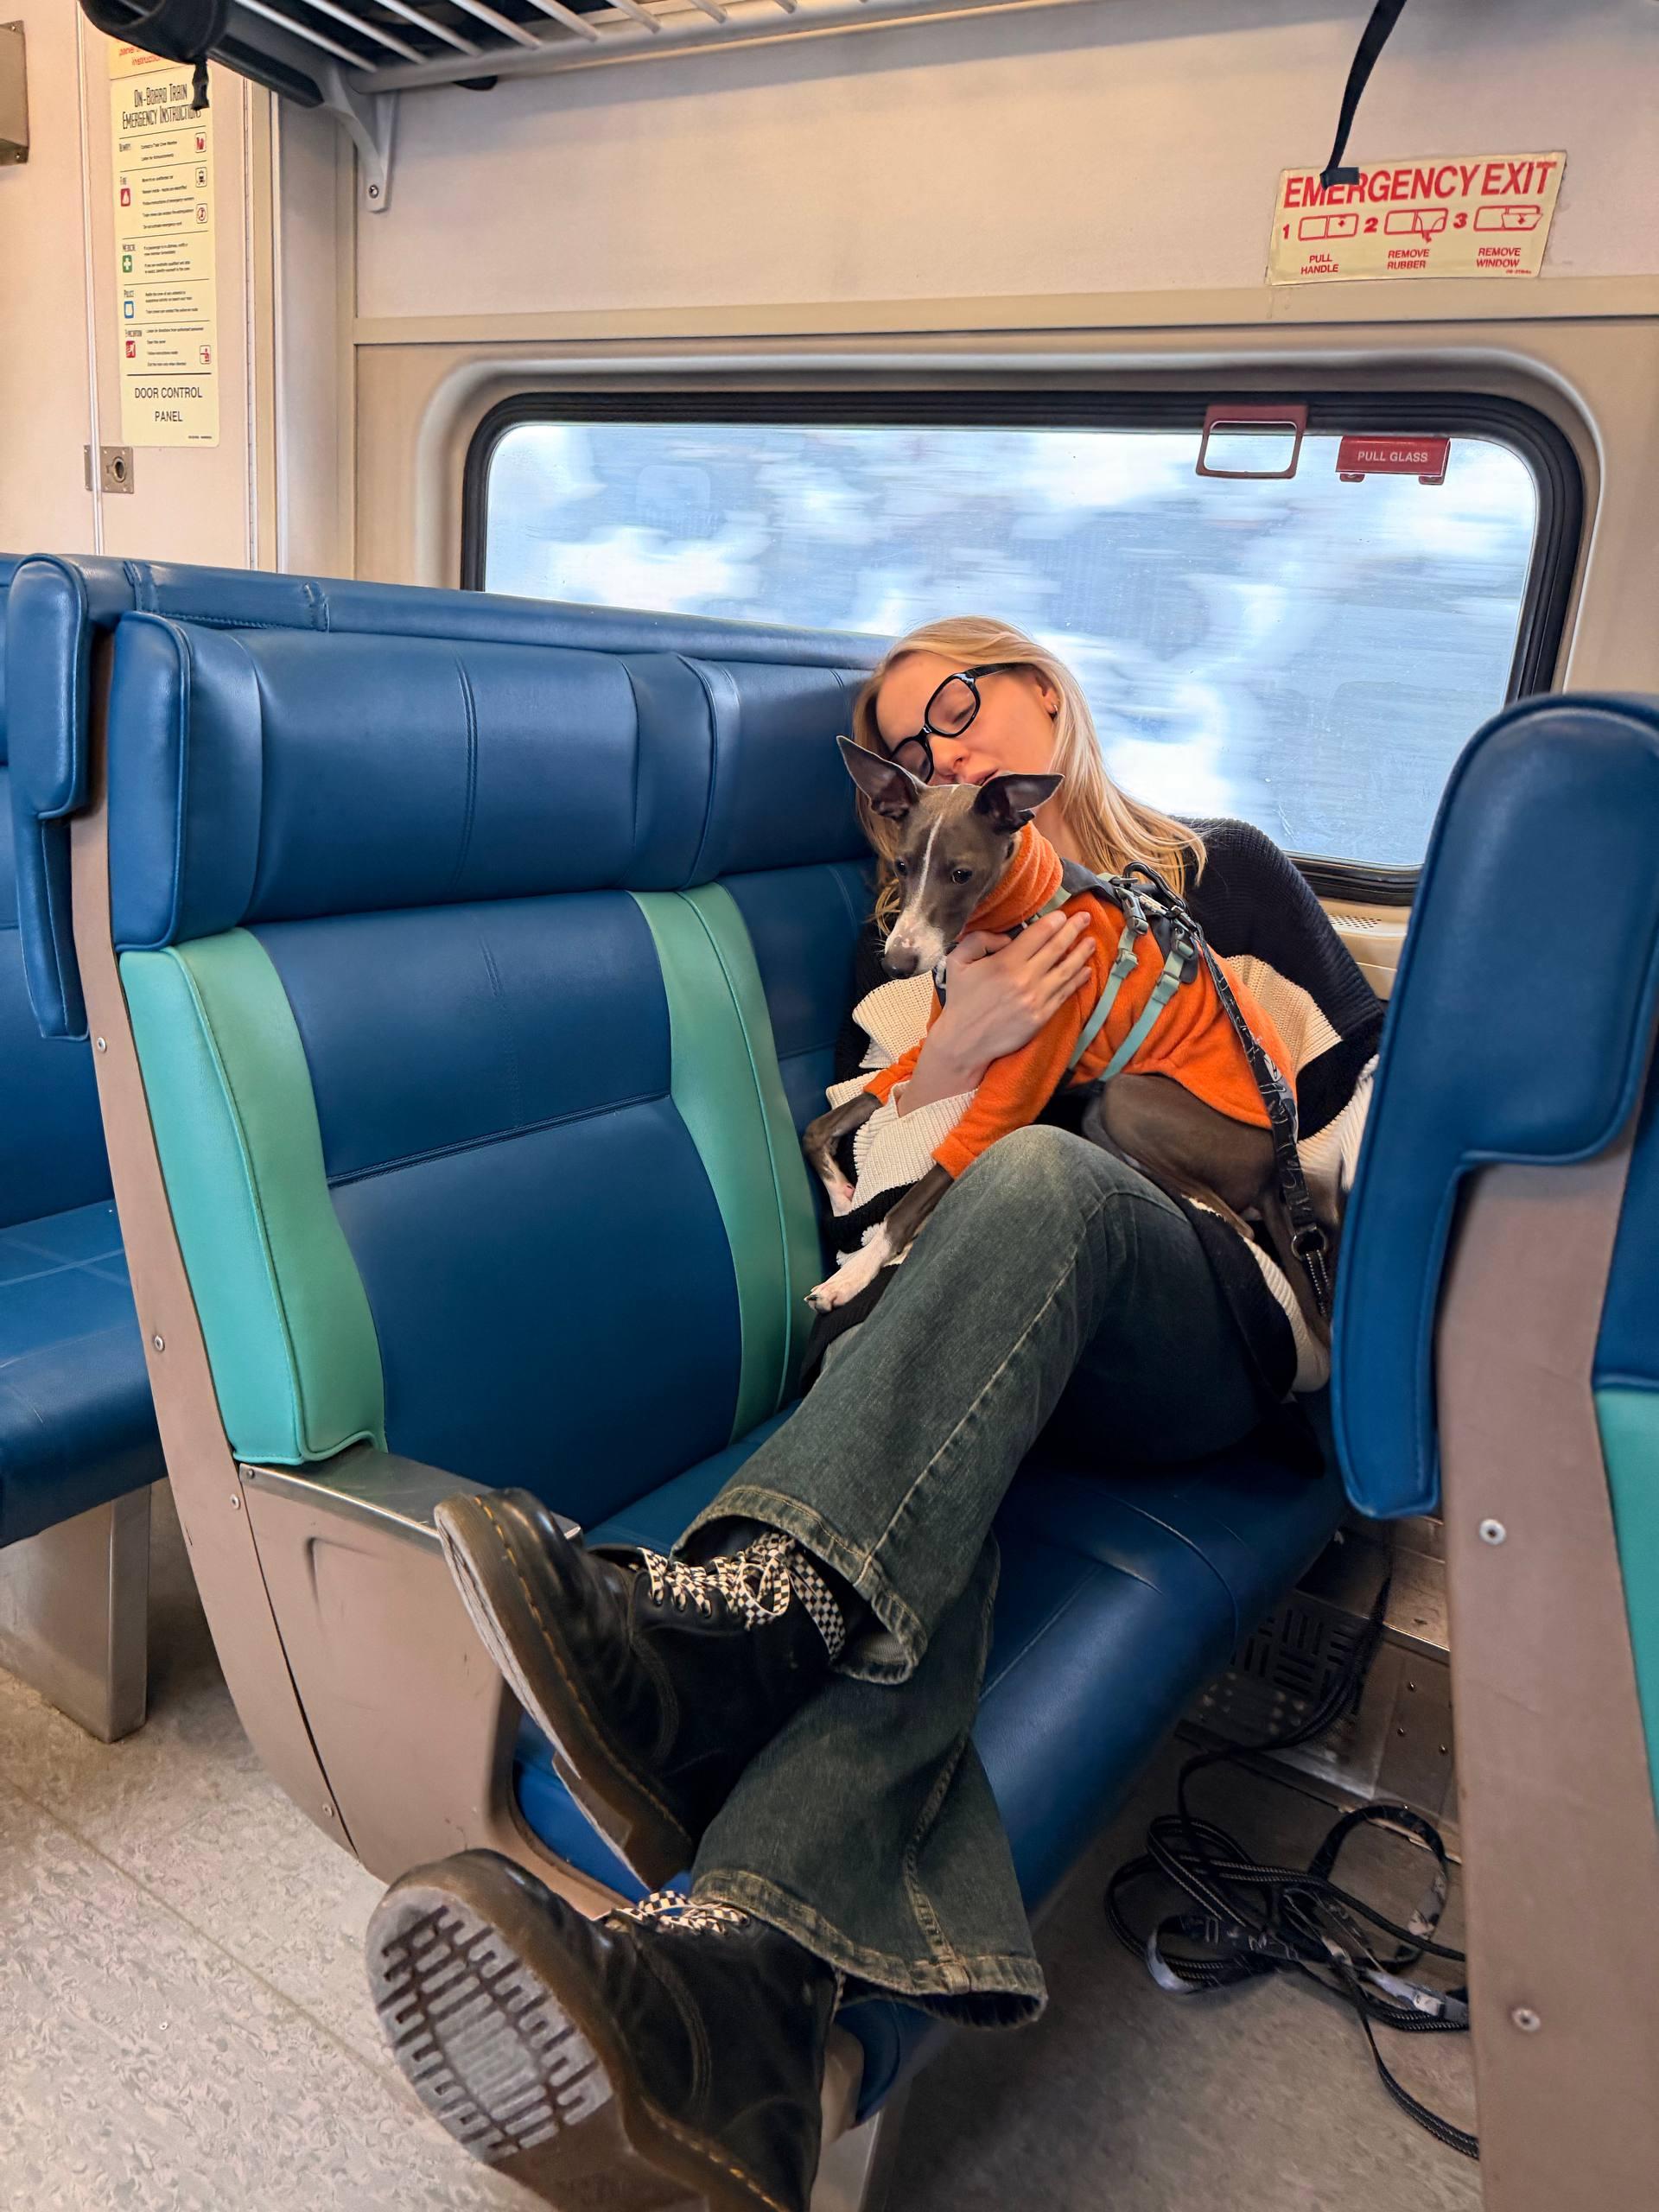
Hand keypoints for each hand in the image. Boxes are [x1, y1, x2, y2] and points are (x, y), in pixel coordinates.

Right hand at [897, 912, 1093, 1113]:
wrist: (964, 1042)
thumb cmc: (961, 1000)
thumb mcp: (958, 962)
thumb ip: (978, 940)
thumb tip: (1006, 937)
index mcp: (1005, 963)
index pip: (1038, 934)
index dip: (1054, 921)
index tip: (1063, 914)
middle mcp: (1025, 978)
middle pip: (1057, 947)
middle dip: (1073, 929)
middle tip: (1085, 917)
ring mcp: (1036, 999)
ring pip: (1066, 970)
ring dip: (1081, 953)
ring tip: (1091, 941)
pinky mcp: (1041, 1016)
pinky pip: (1065, 993)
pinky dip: (1078, 980)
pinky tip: (1085, 970)